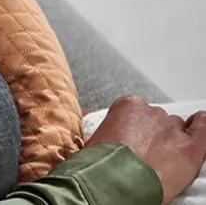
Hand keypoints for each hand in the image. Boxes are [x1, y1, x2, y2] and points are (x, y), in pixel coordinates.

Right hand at [86, 96, 205, 203]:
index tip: (131, 141)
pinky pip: (203, 128)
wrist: (115, 182)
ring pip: (178, 128)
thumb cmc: (100, 163)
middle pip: (158, 120)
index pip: (137, 111)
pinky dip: (201, 128)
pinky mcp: (191, 147)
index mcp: (127, 105)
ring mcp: (173, 128)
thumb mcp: (93, 141)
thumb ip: (103, 133)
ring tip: (164, 159)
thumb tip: (99, 139)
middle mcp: (151, 111)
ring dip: (172, 141)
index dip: (135, 128)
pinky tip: (198, 128)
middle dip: (154, 135)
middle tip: (146, 154)